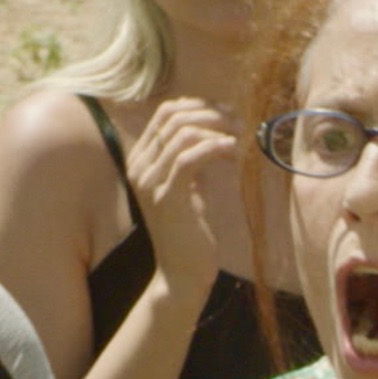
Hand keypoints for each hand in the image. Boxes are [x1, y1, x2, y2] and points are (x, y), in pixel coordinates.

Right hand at [127, 98, 245, 302]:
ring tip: (239, 139)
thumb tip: (218, 124)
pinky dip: (214, 148)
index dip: (200, 106)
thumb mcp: (190, 184)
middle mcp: (139, 167)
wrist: (181, 272)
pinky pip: (189, 158)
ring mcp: (149, 182)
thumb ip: (194, 155)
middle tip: (238, 123)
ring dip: (216, 130)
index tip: (228, 113)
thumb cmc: (190, 229)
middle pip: (173, 117)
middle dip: (210, 114)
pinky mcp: (166, 198)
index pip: (166, 113)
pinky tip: (233, 151)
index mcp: (141, 159)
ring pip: (182, 133)